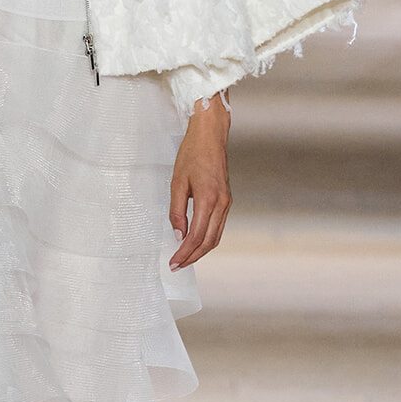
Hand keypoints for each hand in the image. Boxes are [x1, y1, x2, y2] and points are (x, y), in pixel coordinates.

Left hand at [168, 94, 231, 268]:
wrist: (210, 136)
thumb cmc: (193, 154)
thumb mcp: (177, 182)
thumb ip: (177, 211)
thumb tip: (178, 235)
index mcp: (208, 199)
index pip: (195, 236)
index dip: (184, 253)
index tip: (173, 262)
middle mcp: (221, 204)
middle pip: (208, 242)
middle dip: (192, 257)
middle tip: (177, 265)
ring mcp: (227, 203)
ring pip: (216, 236)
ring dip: (201, 251)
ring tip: (185, 258)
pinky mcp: (227, 200)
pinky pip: (219, 226)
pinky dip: (207, 239)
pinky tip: (196, 242)